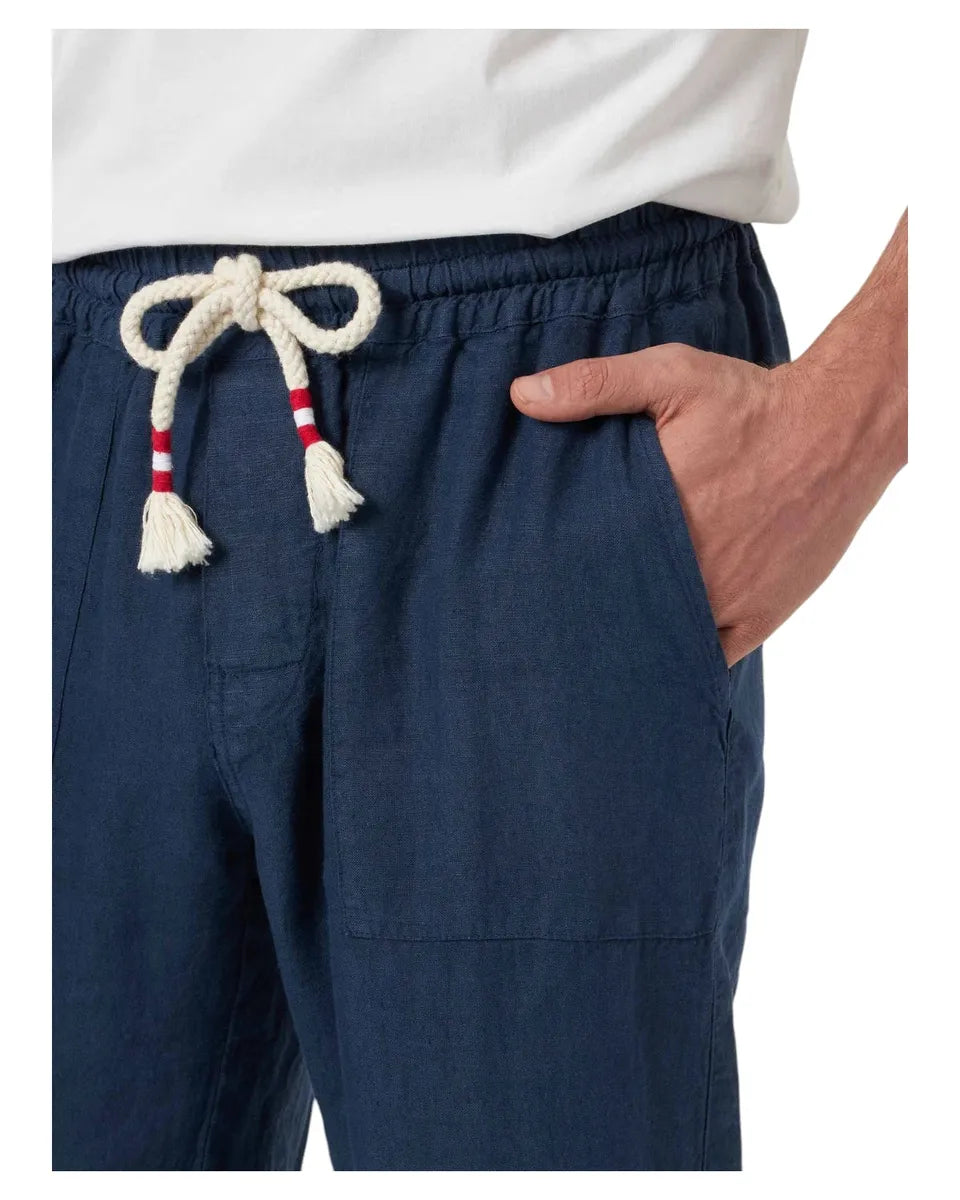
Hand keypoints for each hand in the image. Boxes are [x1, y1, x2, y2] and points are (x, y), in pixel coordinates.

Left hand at [510, 212, 907, 667]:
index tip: (530, 588)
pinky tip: (657, 657)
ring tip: (601, 645)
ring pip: (662, 639)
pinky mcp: (761, 614)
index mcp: (655, 521)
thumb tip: (523, 396)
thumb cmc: (753, 404)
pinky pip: (711, 654)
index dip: (558, 583)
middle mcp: (689, 570)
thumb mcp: (671, 376)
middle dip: (591, 616)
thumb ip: (595, 385)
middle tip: (557, 622)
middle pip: (621, 612)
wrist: (843, 428)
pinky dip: (684, 658)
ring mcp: (727, 600)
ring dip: (634, 641)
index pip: (586, 572)